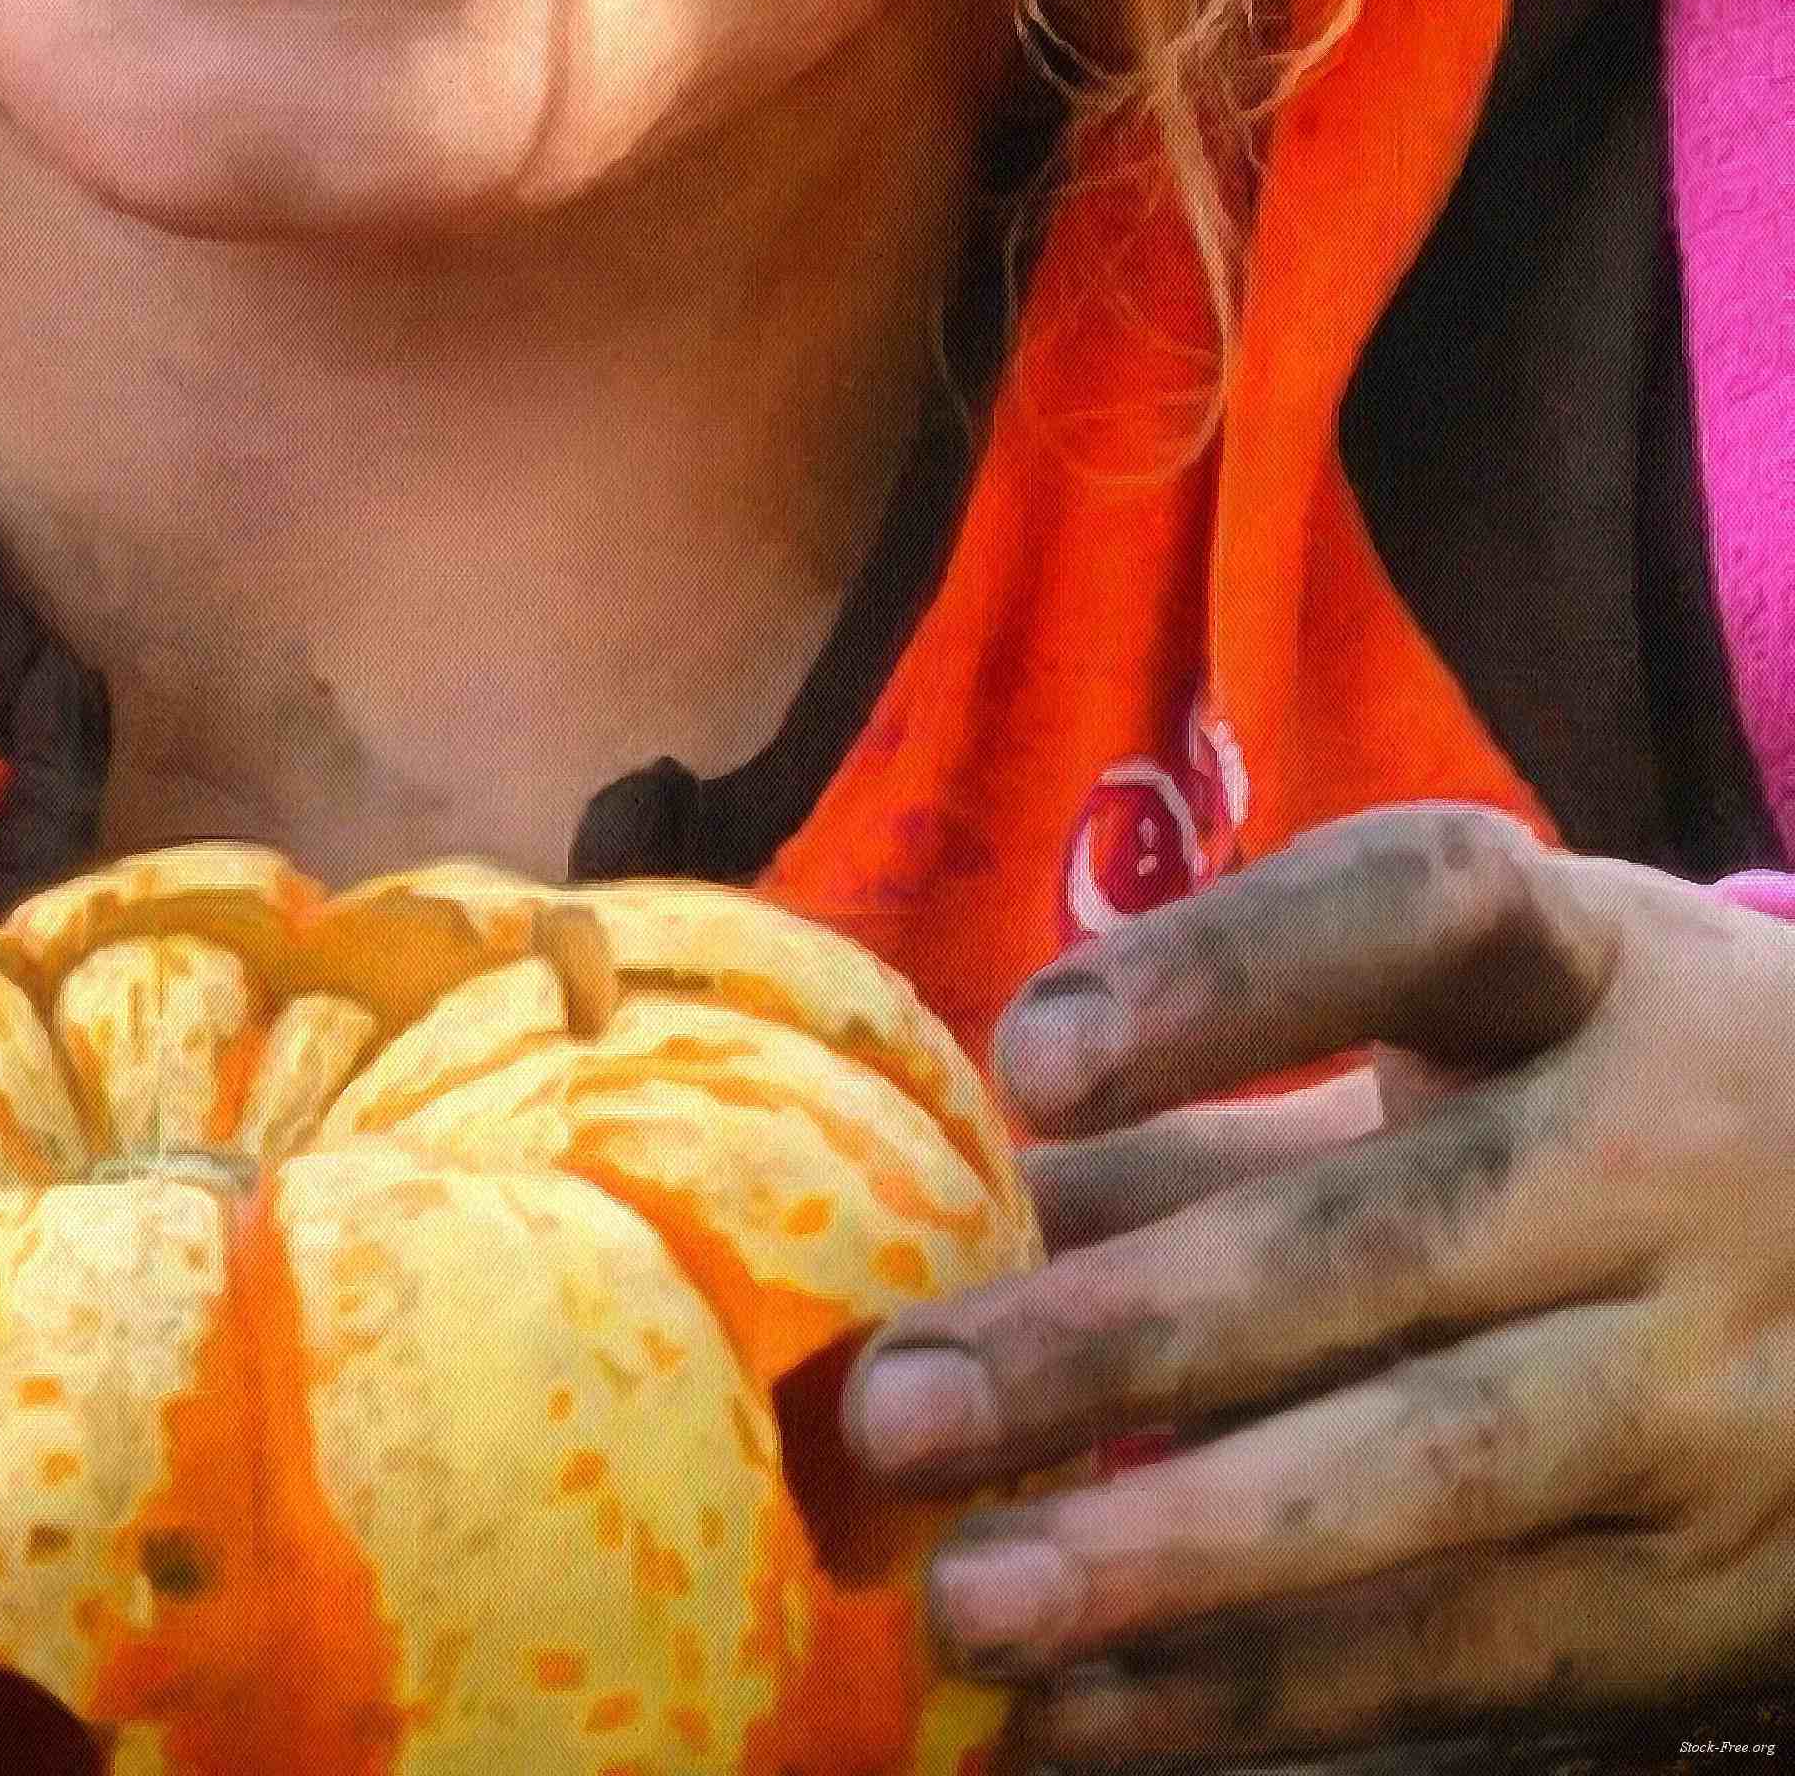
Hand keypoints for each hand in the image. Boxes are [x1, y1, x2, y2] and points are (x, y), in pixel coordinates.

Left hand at [839, 802, 1794, 1762]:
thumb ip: (1223, 1110)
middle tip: (895, 1409)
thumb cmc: (1619, 1113)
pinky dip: (1267, 1697)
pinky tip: (1083, 1720)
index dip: (1222, 974)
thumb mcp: (1475, 1044)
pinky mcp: (1725, 1593)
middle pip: (1387, 1243)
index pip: (1422, 911)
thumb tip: (944, 1191)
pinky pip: (1481, 1652)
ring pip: (1437, 1473)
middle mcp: (1674, 1162)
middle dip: (1123, 1337)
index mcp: (1597, 973)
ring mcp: (1717, 1391)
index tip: (1027, 1063)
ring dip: (1180, 1553)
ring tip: (971, 1603)